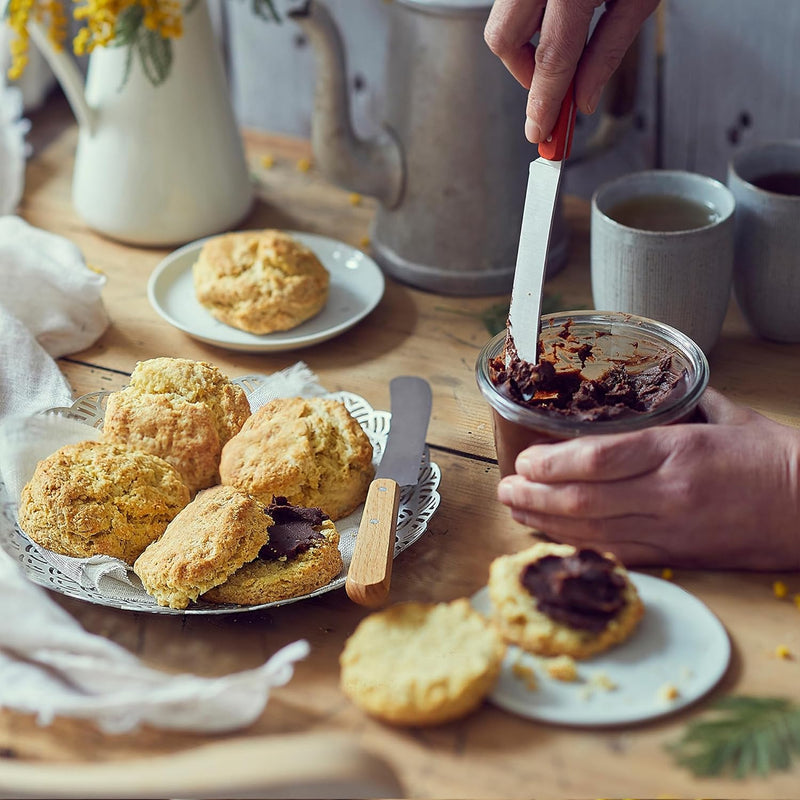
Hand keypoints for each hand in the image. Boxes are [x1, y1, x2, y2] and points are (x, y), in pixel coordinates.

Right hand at [484, 0, 658, 142]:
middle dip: (525, 73)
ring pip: (500, 19)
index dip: (543, 101)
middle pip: (503, 40)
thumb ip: (609, 49)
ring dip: (524, 45)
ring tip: (562, 44)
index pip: (551, 56)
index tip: (540, 132)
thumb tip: (582, 98)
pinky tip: (558, 14)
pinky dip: (529, 16)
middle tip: (554, 86)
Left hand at [496, 388, 799, 569]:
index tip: (524, 460)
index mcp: (678, 451)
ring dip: (545, 523)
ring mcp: (670, 530)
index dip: (551, 463)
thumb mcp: (732, 418)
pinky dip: (579, 548)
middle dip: (533, 496)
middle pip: (583, 500)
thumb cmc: (778, 459)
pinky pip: (617, 555)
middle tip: (503, 489)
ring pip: (592, 532)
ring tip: (514, 511)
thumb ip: (685, 405)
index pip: (598, 460)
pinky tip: (553, 539)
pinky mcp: (677, 557)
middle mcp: (667, 493)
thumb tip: (655, 390)